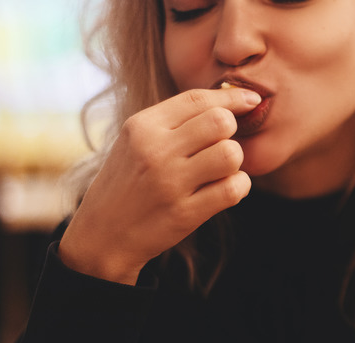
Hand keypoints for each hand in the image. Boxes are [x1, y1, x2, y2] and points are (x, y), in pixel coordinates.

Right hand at [59, 87, 261, 283]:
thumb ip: (174, 121)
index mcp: (142, 126)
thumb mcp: (135, 142)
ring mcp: (170, 183)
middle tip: (220, 146)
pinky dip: (239, 186)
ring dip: (234, 162)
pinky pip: (233, 189)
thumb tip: (229, 103)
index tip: (251, 100)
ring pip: (231, 154)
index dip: (232, 97)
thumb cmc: (128, 182)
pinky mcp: (185, 213)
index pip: (198, 99)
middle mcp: (155, 150)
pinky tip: (225, 189)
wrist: (103, 234)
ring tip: (220, 170)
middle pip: (221, 122)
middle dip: (231, 132)